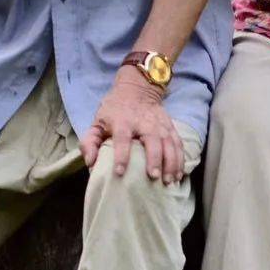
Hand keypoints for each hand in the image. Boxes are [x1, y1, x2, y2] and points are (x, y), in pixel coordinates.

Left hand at [80, 68, 185, 183]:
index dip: (121, 156)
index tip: (120, 172)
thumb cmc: (114, 110)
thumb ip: (90, 142)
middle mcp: (144, 123)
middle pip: (152, 141)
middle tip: (154, 177)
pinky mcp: (170, 127)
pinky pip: (178, 144)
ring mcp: (160, 125)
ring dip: (171, 163)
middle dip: (154, 159)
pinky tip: (178, 175)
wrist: (137, 88)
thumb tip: (90, 163)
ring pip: (169, 144)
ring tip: (169, 181)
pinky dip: (180, 160)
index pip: (122, 139)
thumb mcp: (97, 122)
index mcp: (123, 122)